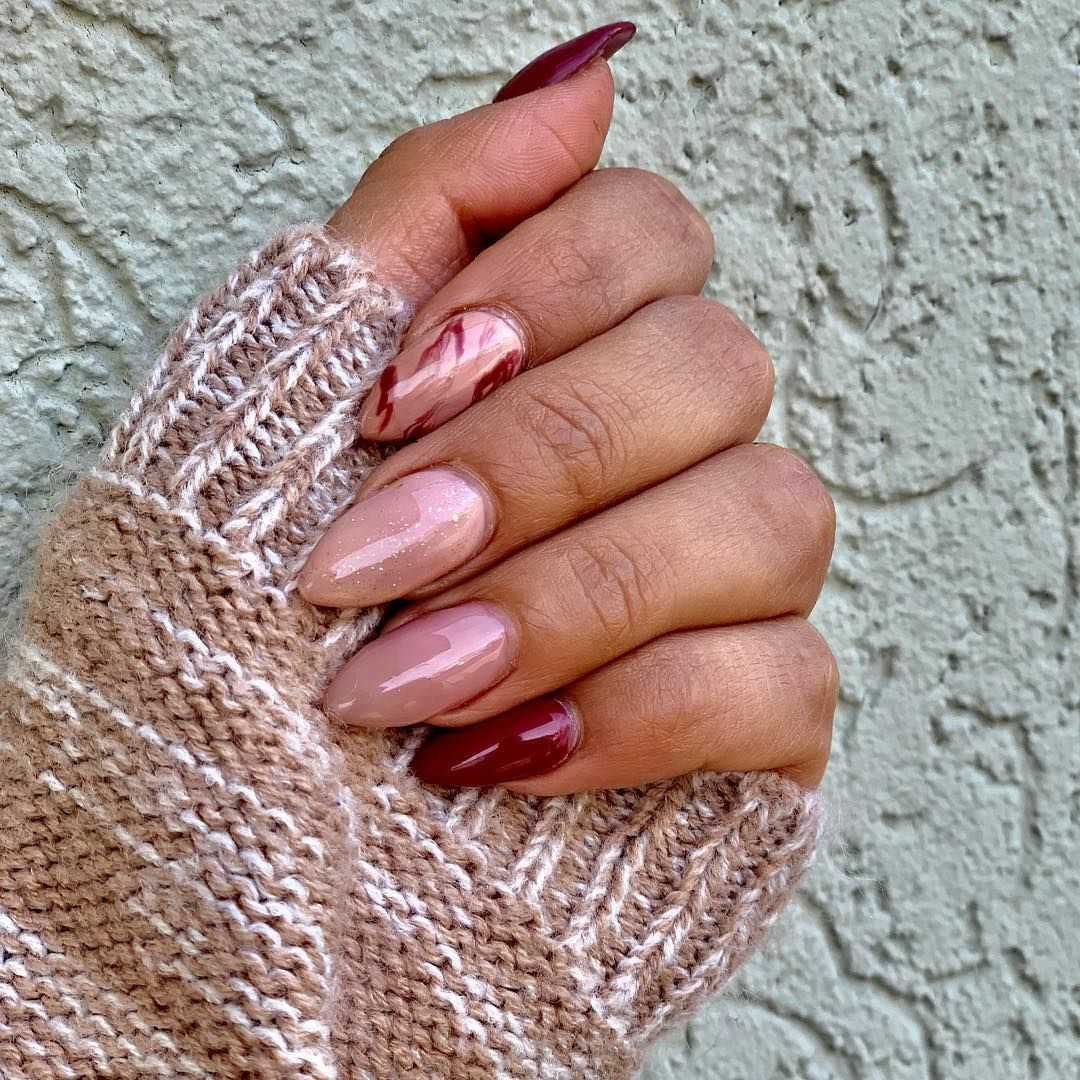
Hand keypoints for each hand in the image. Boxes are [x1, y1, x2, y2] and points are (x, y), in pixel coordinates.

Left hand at [300, 29, 836, 793]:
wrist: (254, 823)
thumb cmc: (264, 601)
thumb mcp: (298, 384)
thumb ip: (436, 210)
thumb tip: (581, 85)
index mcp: (578, 356)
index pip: (652, 233)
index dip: (540, 295)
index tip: (396, 395)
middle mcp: (679, 452)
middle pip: (712, 370)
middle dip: (535, 463)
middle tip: (372, 562)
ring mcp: (734, 586)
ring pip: (772, 516)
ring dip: (573, 597)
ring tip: (408, 684)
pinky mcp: (760, 718)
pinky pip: (784, 682)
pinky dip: (634, 715)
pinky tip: (500, 756)